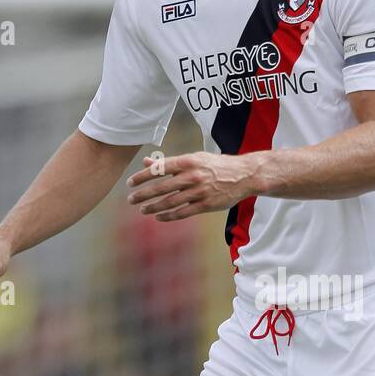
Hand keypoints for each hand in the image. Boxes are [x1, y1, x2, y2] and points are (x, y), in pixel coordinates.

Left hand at [126, 152, 258, 221]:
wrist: (243, 175)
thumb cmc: (216, 165)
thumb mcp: (194, 158)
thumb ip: (170, 162)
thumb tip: (147, 162)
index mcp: (188, 161)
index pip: (159, 169)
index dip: (142, 176)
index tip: (130, 183)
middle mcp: (192, 176)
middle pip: (161, 187)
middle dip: (143, 194)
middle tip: (131, 199)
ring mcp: (200, 191)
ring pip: (170, 202)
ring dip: (153, 207)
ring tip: (142, 210)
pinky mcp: (207, 205)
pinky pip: (183, 212)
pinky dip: (169, 216)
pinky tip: (158, 217)